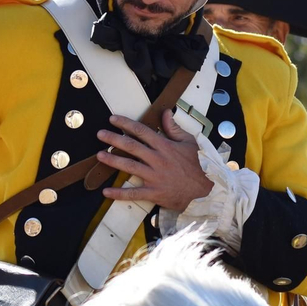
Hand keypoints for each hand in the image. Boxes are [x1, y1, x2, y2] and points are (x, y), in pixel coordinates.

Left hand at [97, 111, 212, 211]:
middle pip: (131, 146)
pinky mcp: (154, 193)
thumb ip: (174, 128)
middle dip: (113, 139)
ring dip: (113, 160)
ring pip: (129, 166)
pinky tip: (106, 192)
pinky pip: (134, 193)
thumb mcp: (189, 142)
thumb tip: (165, 112)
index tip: (113, 119)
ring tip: (100, 155)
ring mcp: (155, 177)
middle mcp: (157, 160)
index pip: (141, 131)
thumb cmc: (199, 165)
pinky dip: (119, 193)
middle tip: (100, 134)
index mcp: (165, 146)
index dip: (125, 124)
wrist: (207, 190)